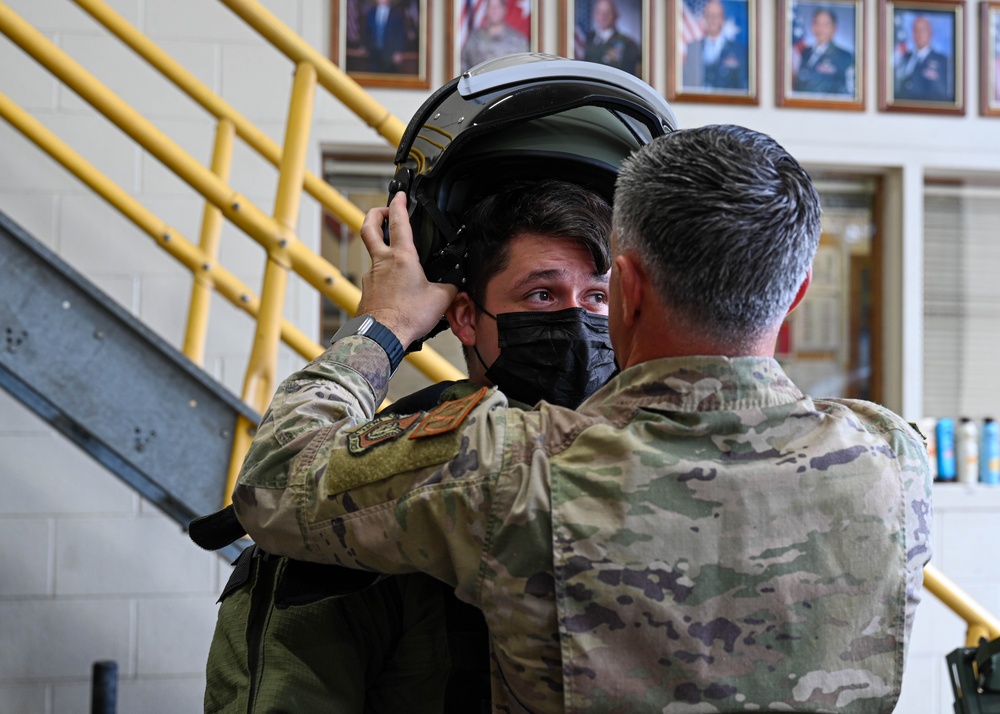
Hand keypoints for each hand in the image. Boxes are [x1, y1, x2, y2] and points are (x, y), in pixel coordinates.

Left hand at [357, 192, 457, 347]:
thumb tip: (456, 283)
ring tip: (394, 253)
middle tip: (382, 211)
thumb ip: (449, 285)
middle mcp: (382, 262)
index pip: (398, 220)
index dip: (399, 203)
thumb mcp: (440, 299)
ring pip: (372, 253)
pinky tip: (393, 285)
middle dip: (375, 213)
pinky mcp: (367, 291)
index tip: (400, 195)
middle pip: (369, 227)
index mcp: (401, 257)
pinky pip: (374, 276)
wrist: (382, 336)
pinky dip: (383, 274)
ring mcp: (371, 276)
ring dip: (380, 247)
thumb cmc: (406, 317)